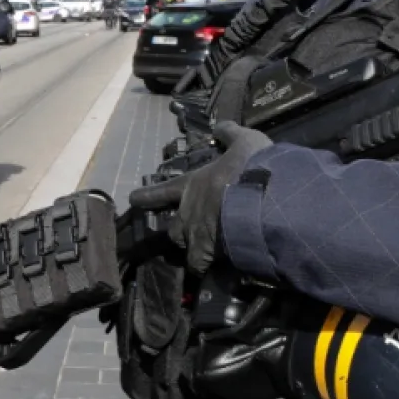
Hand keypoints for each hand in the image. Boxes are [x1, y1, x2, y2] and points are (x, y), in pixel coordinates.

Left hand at [130, 121, 271, 274]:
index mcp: (193, 185)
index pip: (163, 190)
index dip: (149, 196)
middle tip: (187, 235)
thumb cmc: (252, 167)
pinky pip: (202, 267)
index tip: (134, 199)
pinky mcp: (208, 255)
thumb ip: (231, 135)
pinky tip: (216, 272)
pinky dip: (207, 270)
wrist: (264, 198)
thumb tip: (221, 126)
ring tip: (204, 257)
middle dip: (179, 231)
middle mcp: (189, 212)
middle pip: (174, 229)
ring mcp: (196, 235)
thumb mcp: (245, 142)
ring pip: (186, 249)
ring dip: (193, 252)